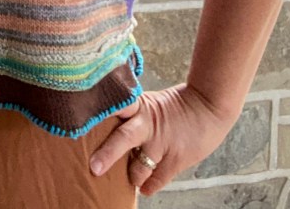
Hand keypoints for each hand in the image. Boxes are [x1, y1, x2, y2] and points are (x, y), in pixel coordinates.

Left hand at [89, 83, 237, 195]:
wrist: (208, 105)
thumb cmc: (174, 106)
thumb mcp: (149, 103)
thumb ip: (131, 115)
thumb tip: (105, 127)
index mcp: (138, 106)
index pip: (115, 107)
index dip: (99, 112)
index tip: (80, 118)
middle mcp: (147, 124)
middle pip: (124, 138)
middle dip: (108, 153)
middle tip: (93, 166)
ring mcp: (161, 143)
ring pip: (138, 168)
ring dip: (131, 175)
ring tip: (129, 176)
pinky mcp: (175, 159)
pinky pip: (156, 180)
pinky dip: (147, 186)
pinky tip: (144, 187)